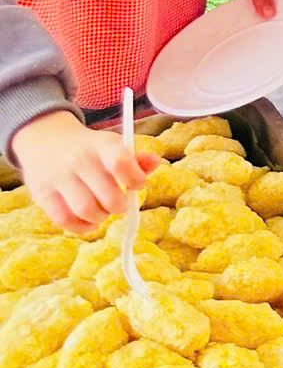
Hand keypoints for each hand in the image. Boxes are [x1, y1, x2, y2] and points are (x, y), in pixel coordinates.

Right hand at [12, 112, 155, 234]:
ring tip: (103, 212)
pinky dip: (81, 226)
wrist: (46, 140)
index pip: (120, 162)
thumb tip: (156, 163)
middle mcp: (79, 160)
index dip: (135, 179)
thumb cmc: (89, 148)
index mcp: (102, 145)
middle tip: (119, 204)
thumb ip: (135, 159)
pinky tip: (90, 222)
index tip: (137, 185)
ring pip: (85, 209)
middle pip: (107, 195)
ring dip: (101, 217)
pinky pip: (63, 219)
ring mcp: (58, 177)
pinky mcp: (42, 193)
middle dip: (119, 206)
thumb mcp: (112, 145)